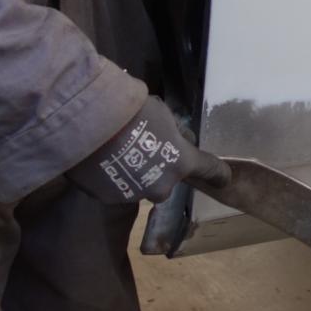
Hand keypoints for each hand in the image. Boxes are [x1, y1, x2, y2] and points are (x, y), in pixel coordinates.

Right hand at [67, 97, 230, 204]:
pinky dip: (111, 176)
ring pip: (140, 185)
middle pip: (166, 180)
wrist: (86, 123)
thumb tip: (178, 138)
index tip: (224, 178)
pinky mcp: (108, 199)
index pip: (210, 169)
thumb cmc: (131, 111)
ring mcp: (134, 195)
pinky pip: (115, 187)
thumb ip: (174, 131)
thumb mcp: (163, 113)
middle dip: (160, 167)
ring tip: (114, 150)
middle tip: (143, 146)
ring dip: (133, 172)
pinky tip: (99, 158)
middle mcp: (161, 185)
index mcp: (181, 162)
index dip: (218, 173)